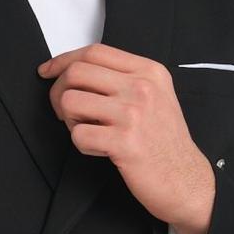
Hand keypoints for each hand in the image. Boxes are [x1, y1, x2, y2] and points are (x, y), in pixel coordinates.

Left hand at [37, 42, 214, 233]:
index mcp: (149, 72)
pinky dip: (82, 144)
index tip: (48, 71)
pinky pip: (78, 135)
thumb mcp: (156, 96)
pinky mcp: (124, 142)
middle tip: (64, 112)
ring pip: (71, 101)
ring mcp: (133, 114)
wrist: (186, 181)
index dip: (64, 60)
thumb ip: (123, 79)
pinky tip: (100, 149)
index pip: (94, 52)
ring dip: (70, 120)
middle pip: (77, 72)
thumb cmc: (165, 142)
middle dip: (58, 92)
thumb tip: (74, 71)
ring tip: (88, 131)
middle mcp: (142, 87)